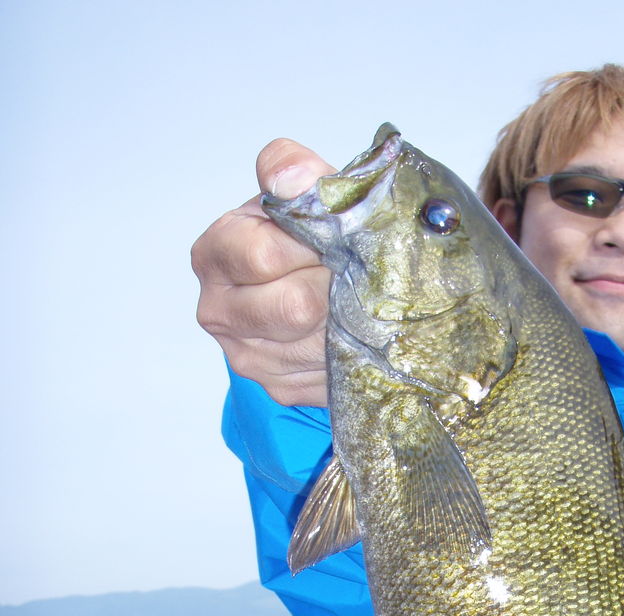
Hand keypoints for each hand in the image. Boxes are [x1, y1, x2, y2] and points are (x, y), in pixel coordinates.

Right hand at [192, 139, 334, 406]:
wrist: (314, 285)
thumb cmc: (305, 236)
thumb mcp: (300, 194)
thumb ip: (294, 173)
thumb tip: (289, 174)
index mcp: (214, 256)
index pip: (262, 255)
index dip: (310, 246)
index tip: (336, 239)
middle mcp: (219, 312)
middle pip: (294, 306)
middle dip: (337, 285)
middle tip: (358, 272)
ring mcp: (248, 357)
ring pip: (319, 343)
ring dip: (352, 320)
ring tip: (361, 298)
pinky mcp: (280, 387)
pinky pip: (329, 372)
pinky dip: (352, 350)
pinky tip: (355, 330)